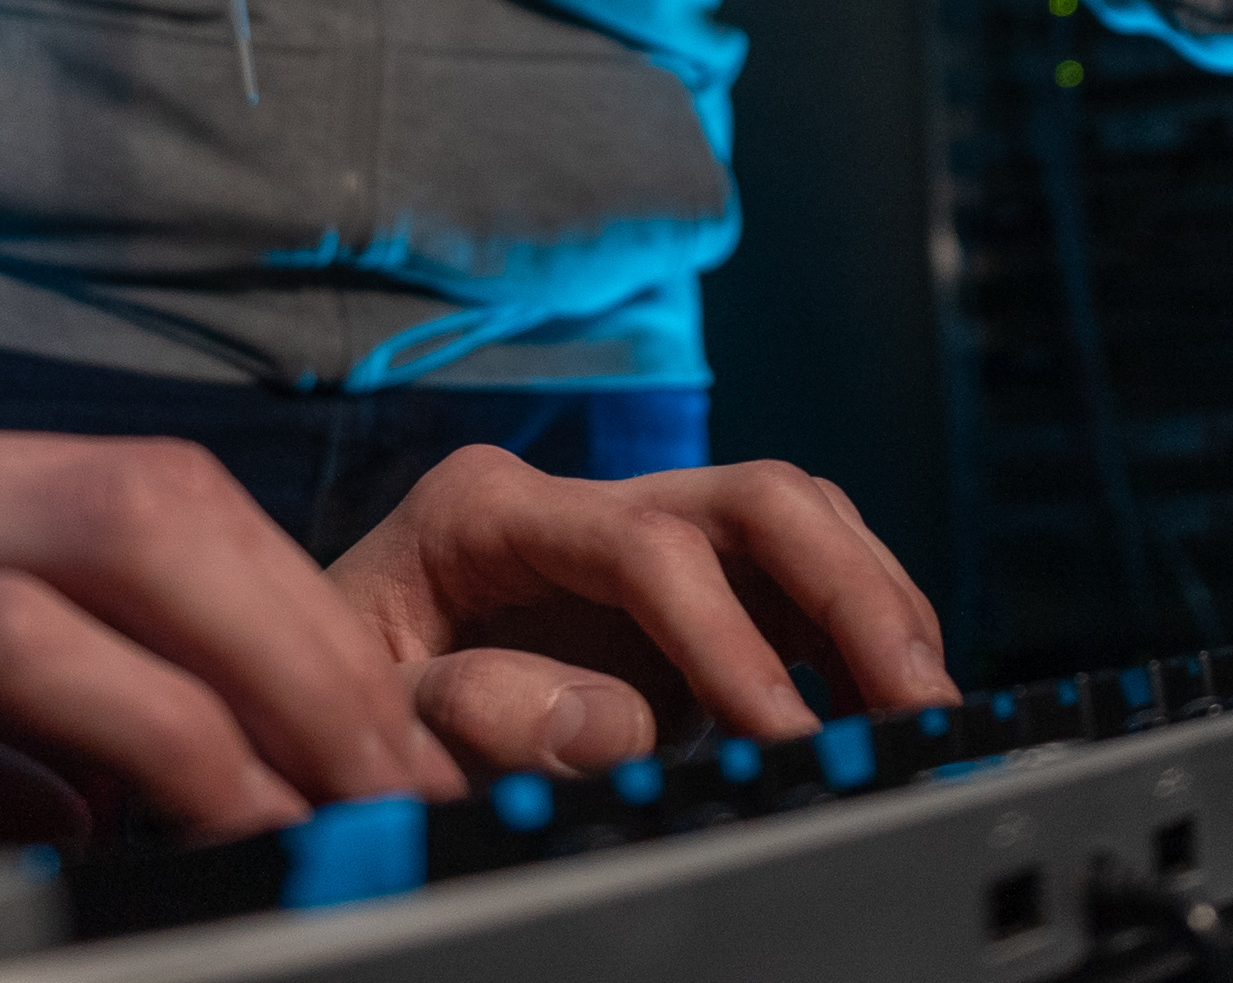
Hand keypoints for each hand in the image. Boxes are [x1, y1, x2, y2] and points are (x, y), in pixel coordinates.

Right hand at [0, 405, 463, 914]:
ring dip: (260, 679)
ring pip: (104, 537)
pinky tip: (191, 831)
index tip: (350, 738)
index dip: (260, 610)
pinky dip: (127, 733)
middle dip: (305, 633)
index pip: (103, 497)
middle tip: (405, 779)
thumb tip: (68, 807)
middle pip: (146, 493)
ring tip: (349, 812)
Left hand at [327, 447, 958, 777]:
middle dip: (852, 594)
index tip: (788, 735)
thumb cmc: (326, 713)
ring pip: (796, 519)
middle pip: (755, 497)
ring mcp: (634, 529)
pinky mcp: (679, 585)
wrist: (303, 707)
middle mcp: (575, 497)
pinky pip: (795, 575)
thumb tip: (616, 723)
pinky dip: (855, 630)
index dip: (733, 642)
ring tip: (929, 710)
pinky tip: (888, 703)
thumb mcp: (370, 720)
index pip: (650, 546)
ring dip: (876, 606)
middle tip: (916, 703)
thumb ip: (476, 718)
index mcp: (486, 510)